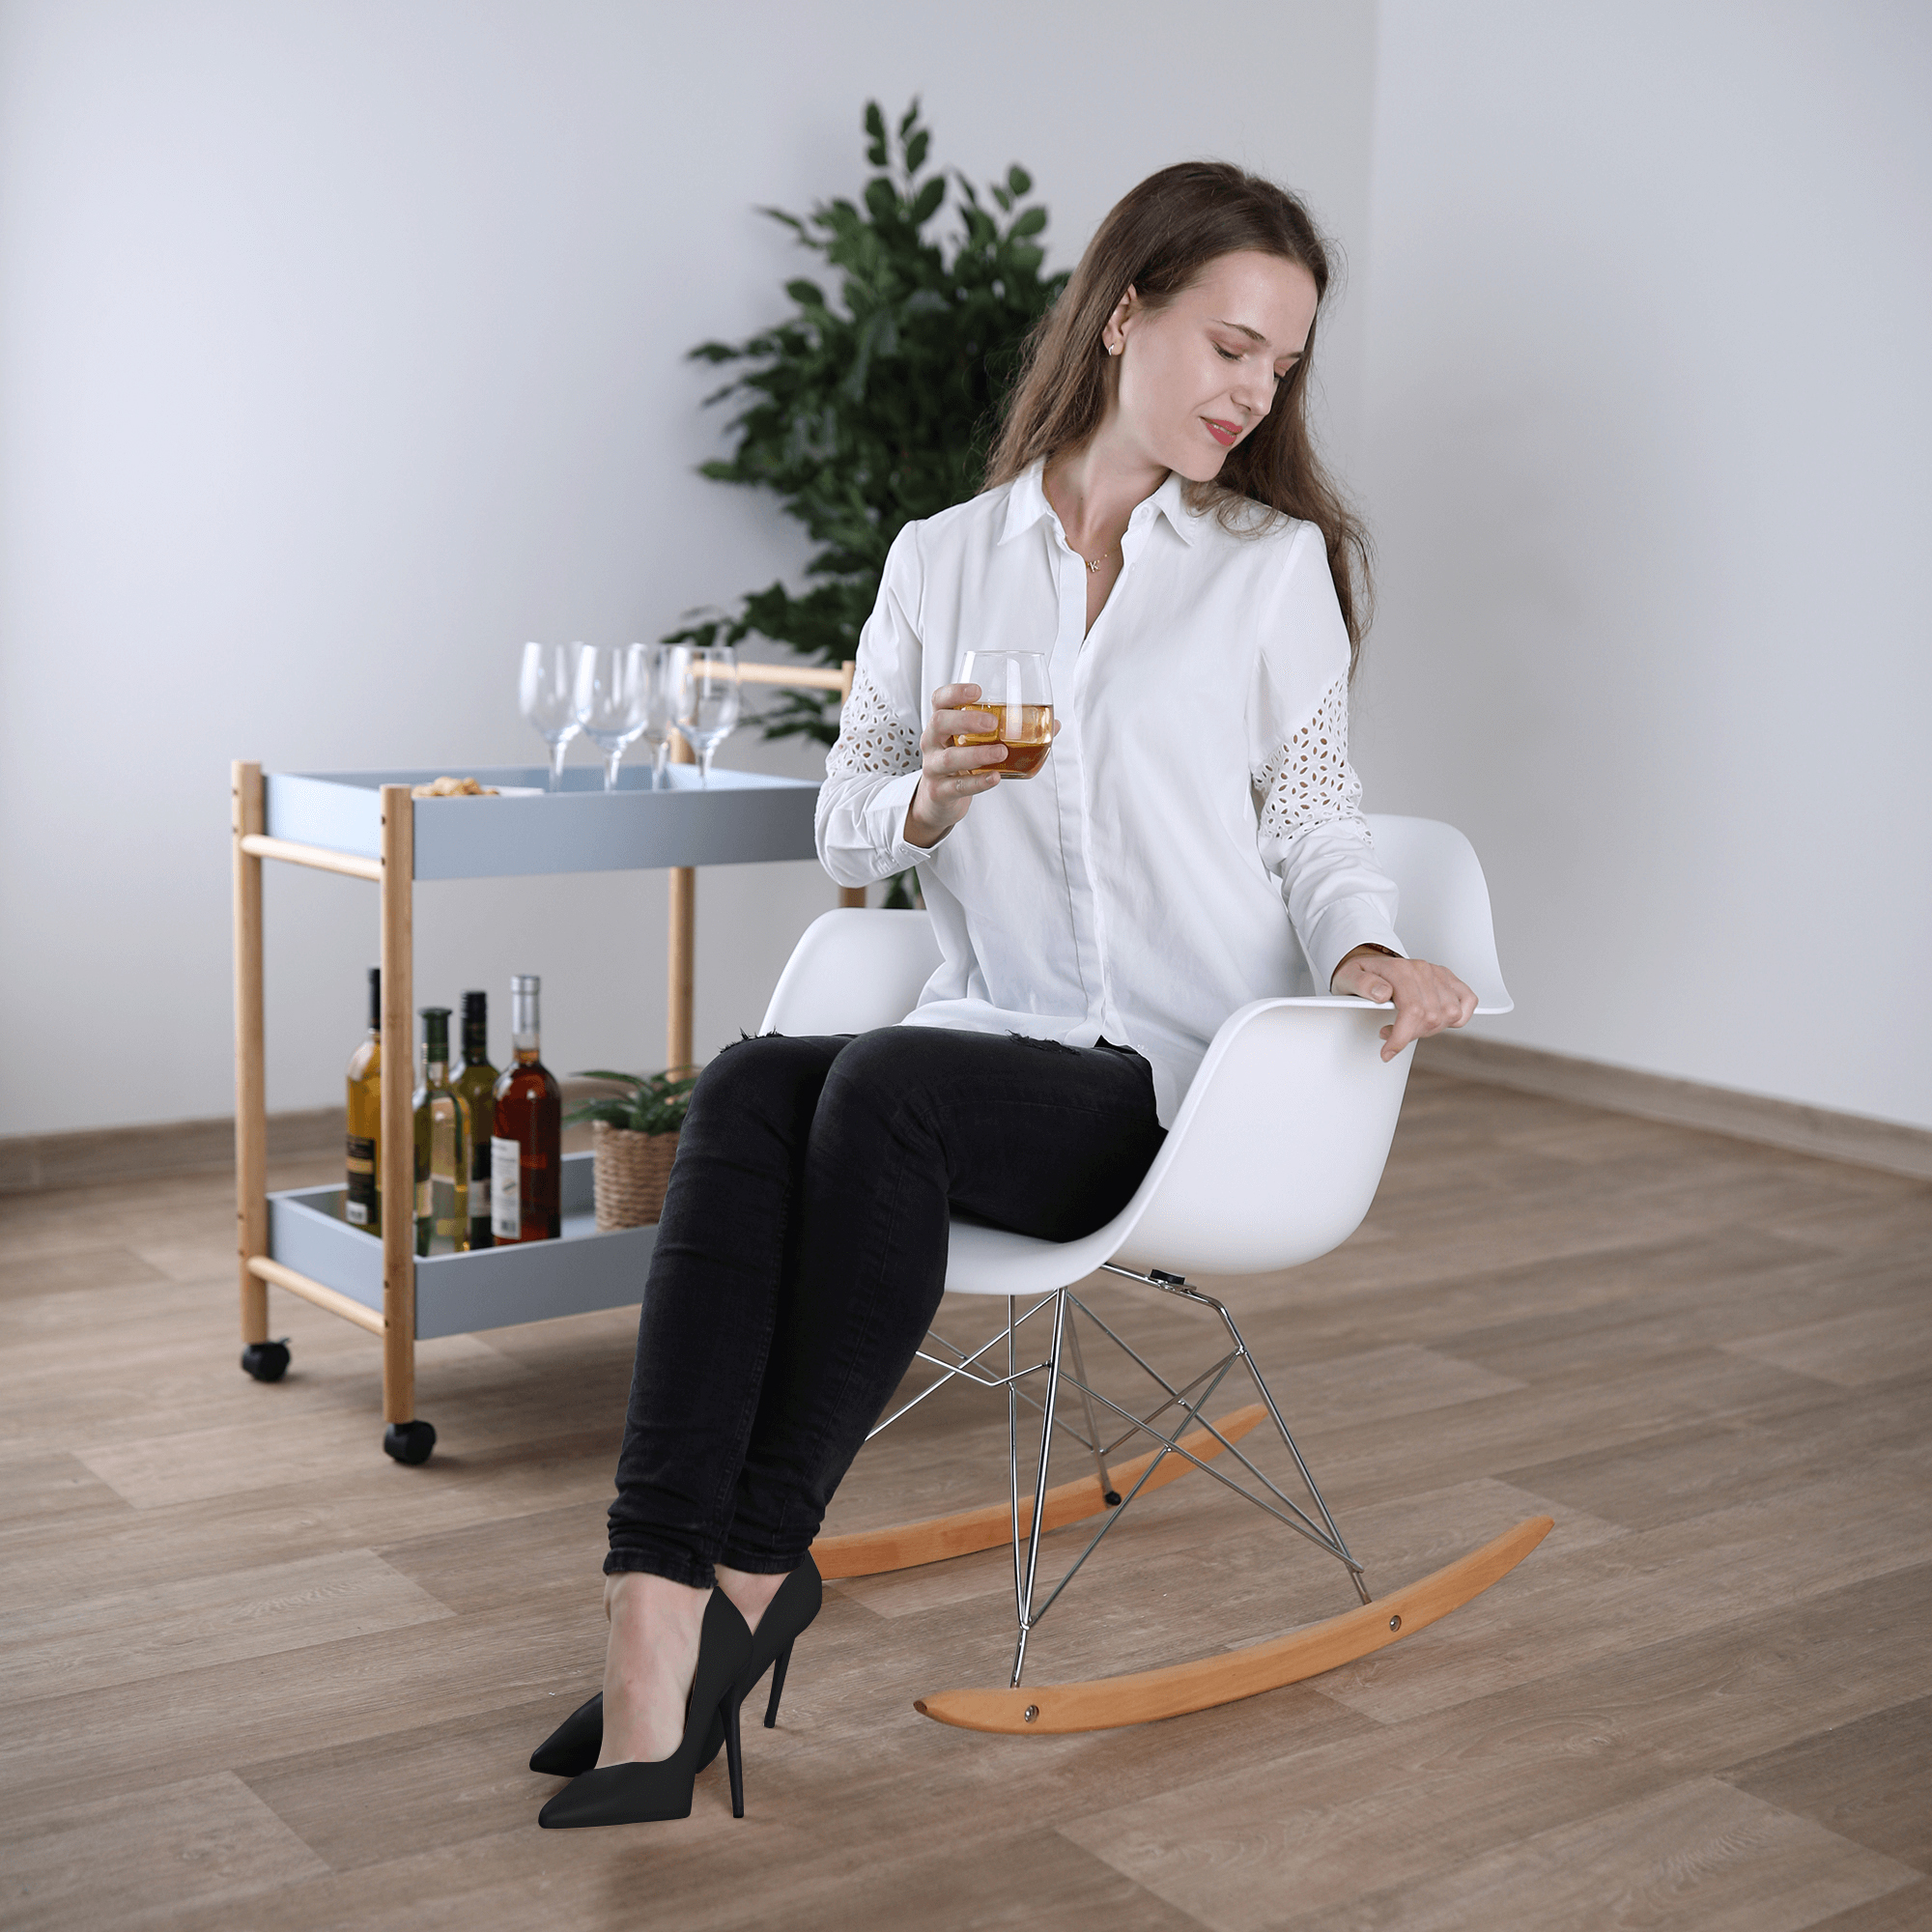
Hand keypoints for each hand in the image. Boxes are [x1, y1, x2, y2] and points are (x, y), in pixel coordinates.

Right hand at [903, 683, 1058, 848]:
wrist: (940, 800)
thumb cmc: (962, 762)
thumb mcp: (977, 742)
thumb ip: (1011, 731)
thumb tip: (1054, 725)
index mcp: (943, 724)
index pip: (939, 700)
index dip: (955, 692)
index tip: (978, 691)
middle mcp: (933, 742)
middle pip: (939, 722)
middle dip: (966, 720)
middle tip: (993, 723)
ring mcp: (934, 767)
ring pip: (949, 757)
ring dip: (977, 754)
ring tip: (1001, 752)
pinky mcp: (940, 791)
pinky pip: (957, 786)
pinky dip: (978, 782)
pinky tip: (994, 777)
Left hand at [1330, 947, 1476, 1061]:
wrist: (1371, 963)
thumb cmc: (1362, 973)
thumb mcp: (1349, 977)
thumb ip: (1362, 984)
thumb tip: (1382, 994)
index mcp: (1399, 969)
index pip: (1412, 1010)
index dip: (1402, 1037)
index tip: (1388, 1052)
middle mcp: (1422, 970)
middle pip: (1432, 1016)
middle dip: (1412, 1035)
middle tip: (1394, 1036)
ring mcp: (1438, 974)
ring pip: (1450, 1013)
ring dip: (1431, 1029)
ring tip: (1410, 1027)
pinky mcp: (1449, 979)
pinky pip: (1468, 1000)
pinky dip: (1458, 1017)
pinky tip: (1438, 1021)